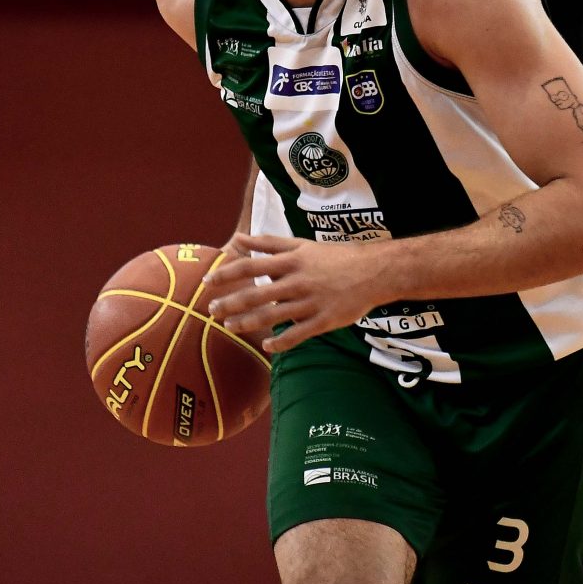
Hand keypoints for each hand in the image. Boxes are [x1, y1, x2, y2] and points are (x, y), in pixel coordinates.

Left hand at [203, 232, 385, 352]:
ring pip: (273, 316)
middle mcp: (298, 281)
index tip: (207, 281)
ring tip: (229, 327)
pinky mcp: (324, 321)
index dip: (227, 274)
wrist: (375, 272)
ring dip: (247, 323)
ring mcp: (311, 302)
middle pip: (257, 294)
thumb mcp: (302, 245)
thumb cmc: (336, 257)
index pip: (251, 266)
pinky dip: (280, 341)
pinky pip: (298, 334)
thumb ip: (269, 244)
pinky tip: (266, 345)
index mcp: (292, 261)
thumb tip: (238, 238)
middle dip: (231, 303)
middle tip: (211, 310)